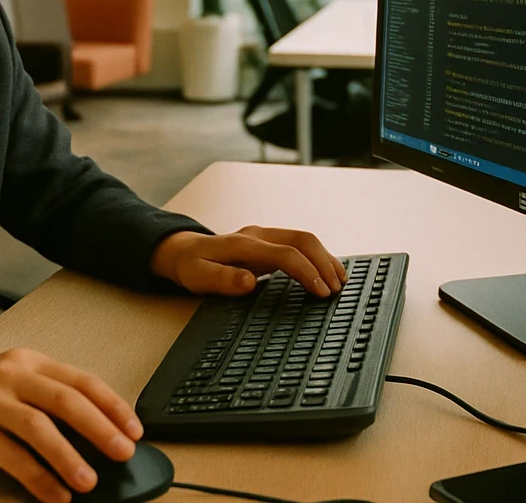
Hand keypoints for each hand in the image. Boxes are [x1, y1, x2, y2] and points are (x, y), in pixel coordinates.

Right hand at [0, 348, 140, 502]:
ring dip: (69, 456)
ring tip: (90, 482)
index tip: (135, 429)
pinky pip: (11, 455)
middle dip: (100, 428)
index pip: (81, 380)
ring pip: (39, 427)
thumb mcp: (13, 381)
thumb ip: (48, 396)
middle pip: (65, 400)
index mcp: (29, 361)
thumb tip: (99, 431)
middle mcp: (11, 375)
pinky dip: (37, 477)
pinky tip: (55, 494)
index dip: (112, 405)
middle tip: (124, 452)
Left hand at [150, 226, 347, 297]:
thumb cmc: (192, 266)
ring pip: (304, 239)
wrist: (185, 251)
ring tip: (340, 280)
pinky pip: (299, 243)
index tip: (321, 291)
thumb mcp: (198, 277)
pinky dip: (317, 256)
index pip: (285, 253)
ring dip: (325, 257)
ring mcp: (265, 236)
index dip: (306, 271)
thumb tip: (249, 282)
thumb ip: (223, 280)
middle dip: (323, 262)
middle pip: (301, 240)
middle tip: (336, 289)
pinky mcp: (269, 242)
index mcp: (243, 243)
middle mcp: (258, 235)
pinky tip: (327, 270)